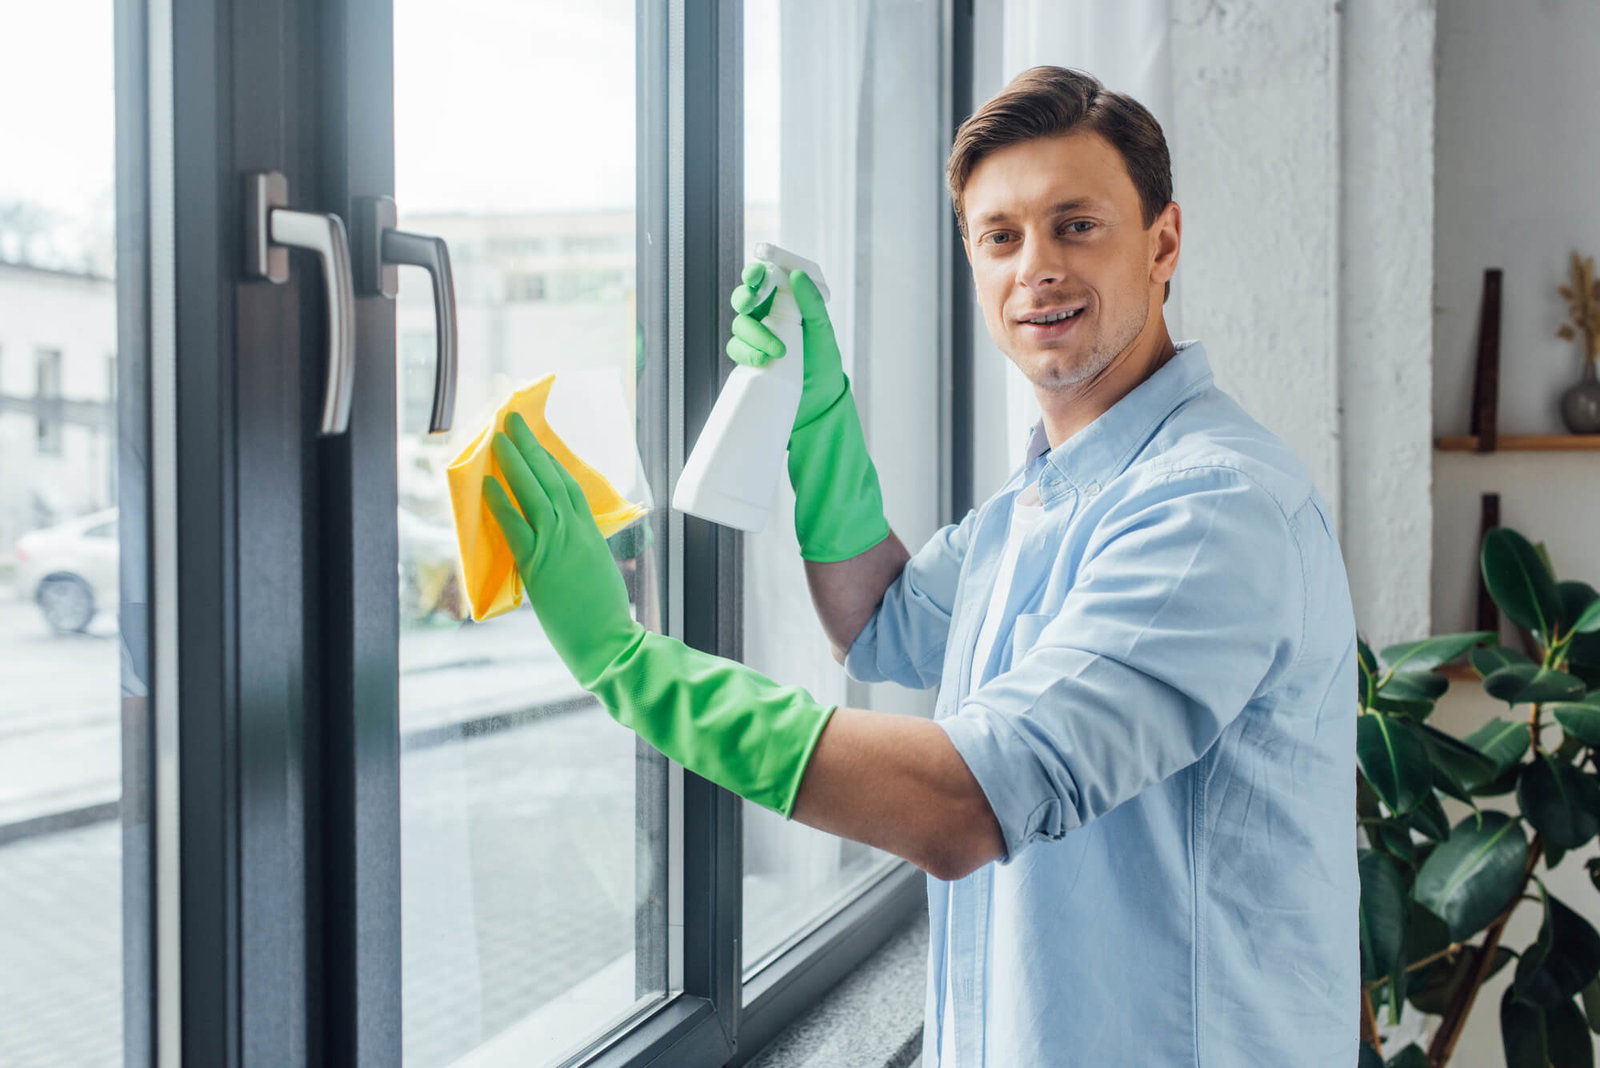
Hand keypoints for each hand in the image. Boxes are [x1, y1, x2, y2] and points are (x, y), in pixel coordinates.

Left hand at [483, 412, 639, 686]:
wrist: (609, 642)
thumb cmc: (604, 615)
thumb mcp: (598, 571)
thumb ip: (581, 551)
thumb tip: (566, 543)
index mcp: (591, 533)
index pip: (569, 486)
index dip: (551, 461)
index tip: (537, 443)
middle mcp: (575, 531)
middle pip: (550, 478)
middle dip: (530, 447)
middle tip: (513, 422)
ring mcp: (557, 545)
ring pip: (533, 493)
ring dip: (514, 463)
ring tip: (498, 439)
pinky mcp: (539, 565)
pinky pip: (516, 526)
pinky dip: (501, 504)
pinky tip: (488, 485)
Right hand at [727, 262, 848, 430]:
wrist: (818, 401)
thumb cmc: (823, 361)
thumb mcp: (822, 330)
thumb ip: (812, 303)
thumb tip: (797, 275)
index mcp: (782, 304)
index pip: (763, 281)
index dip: (755, 273)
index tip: (756, 273)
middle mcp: (765, 318)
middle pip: (743, 300)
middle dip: (744, 298)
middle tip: (752, 303)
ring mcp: (754, 339)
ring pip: (740, 325)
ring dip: (755, 335)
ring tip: (779, 351)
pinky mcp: (748, 360)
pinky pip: (737, 349)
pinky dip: (747, 353)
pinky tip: (764, 361)